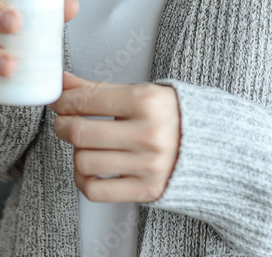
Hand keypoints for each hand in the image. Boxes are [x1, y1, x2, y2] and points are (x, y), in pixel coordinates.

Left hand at [49, 73, 180, 203]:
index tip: (60, 100)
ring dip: (75, 152)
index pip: (88, 100)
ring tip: (84, 143)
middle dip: (64, 125)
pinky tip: (89, 167)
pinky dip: (83, 179)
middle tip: (65, 120)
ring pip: (84, 162)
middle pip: (81, 133)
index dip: (64, 100)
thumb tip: (62, 81)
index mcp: (147, 101)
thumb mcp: (139, 92)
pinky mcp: (146, 190)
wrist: (212, 144)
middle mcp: (148, 134)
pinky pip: (96, 191)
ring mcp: (148, 165)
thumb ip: (98, 89)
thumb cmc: (170, 115)